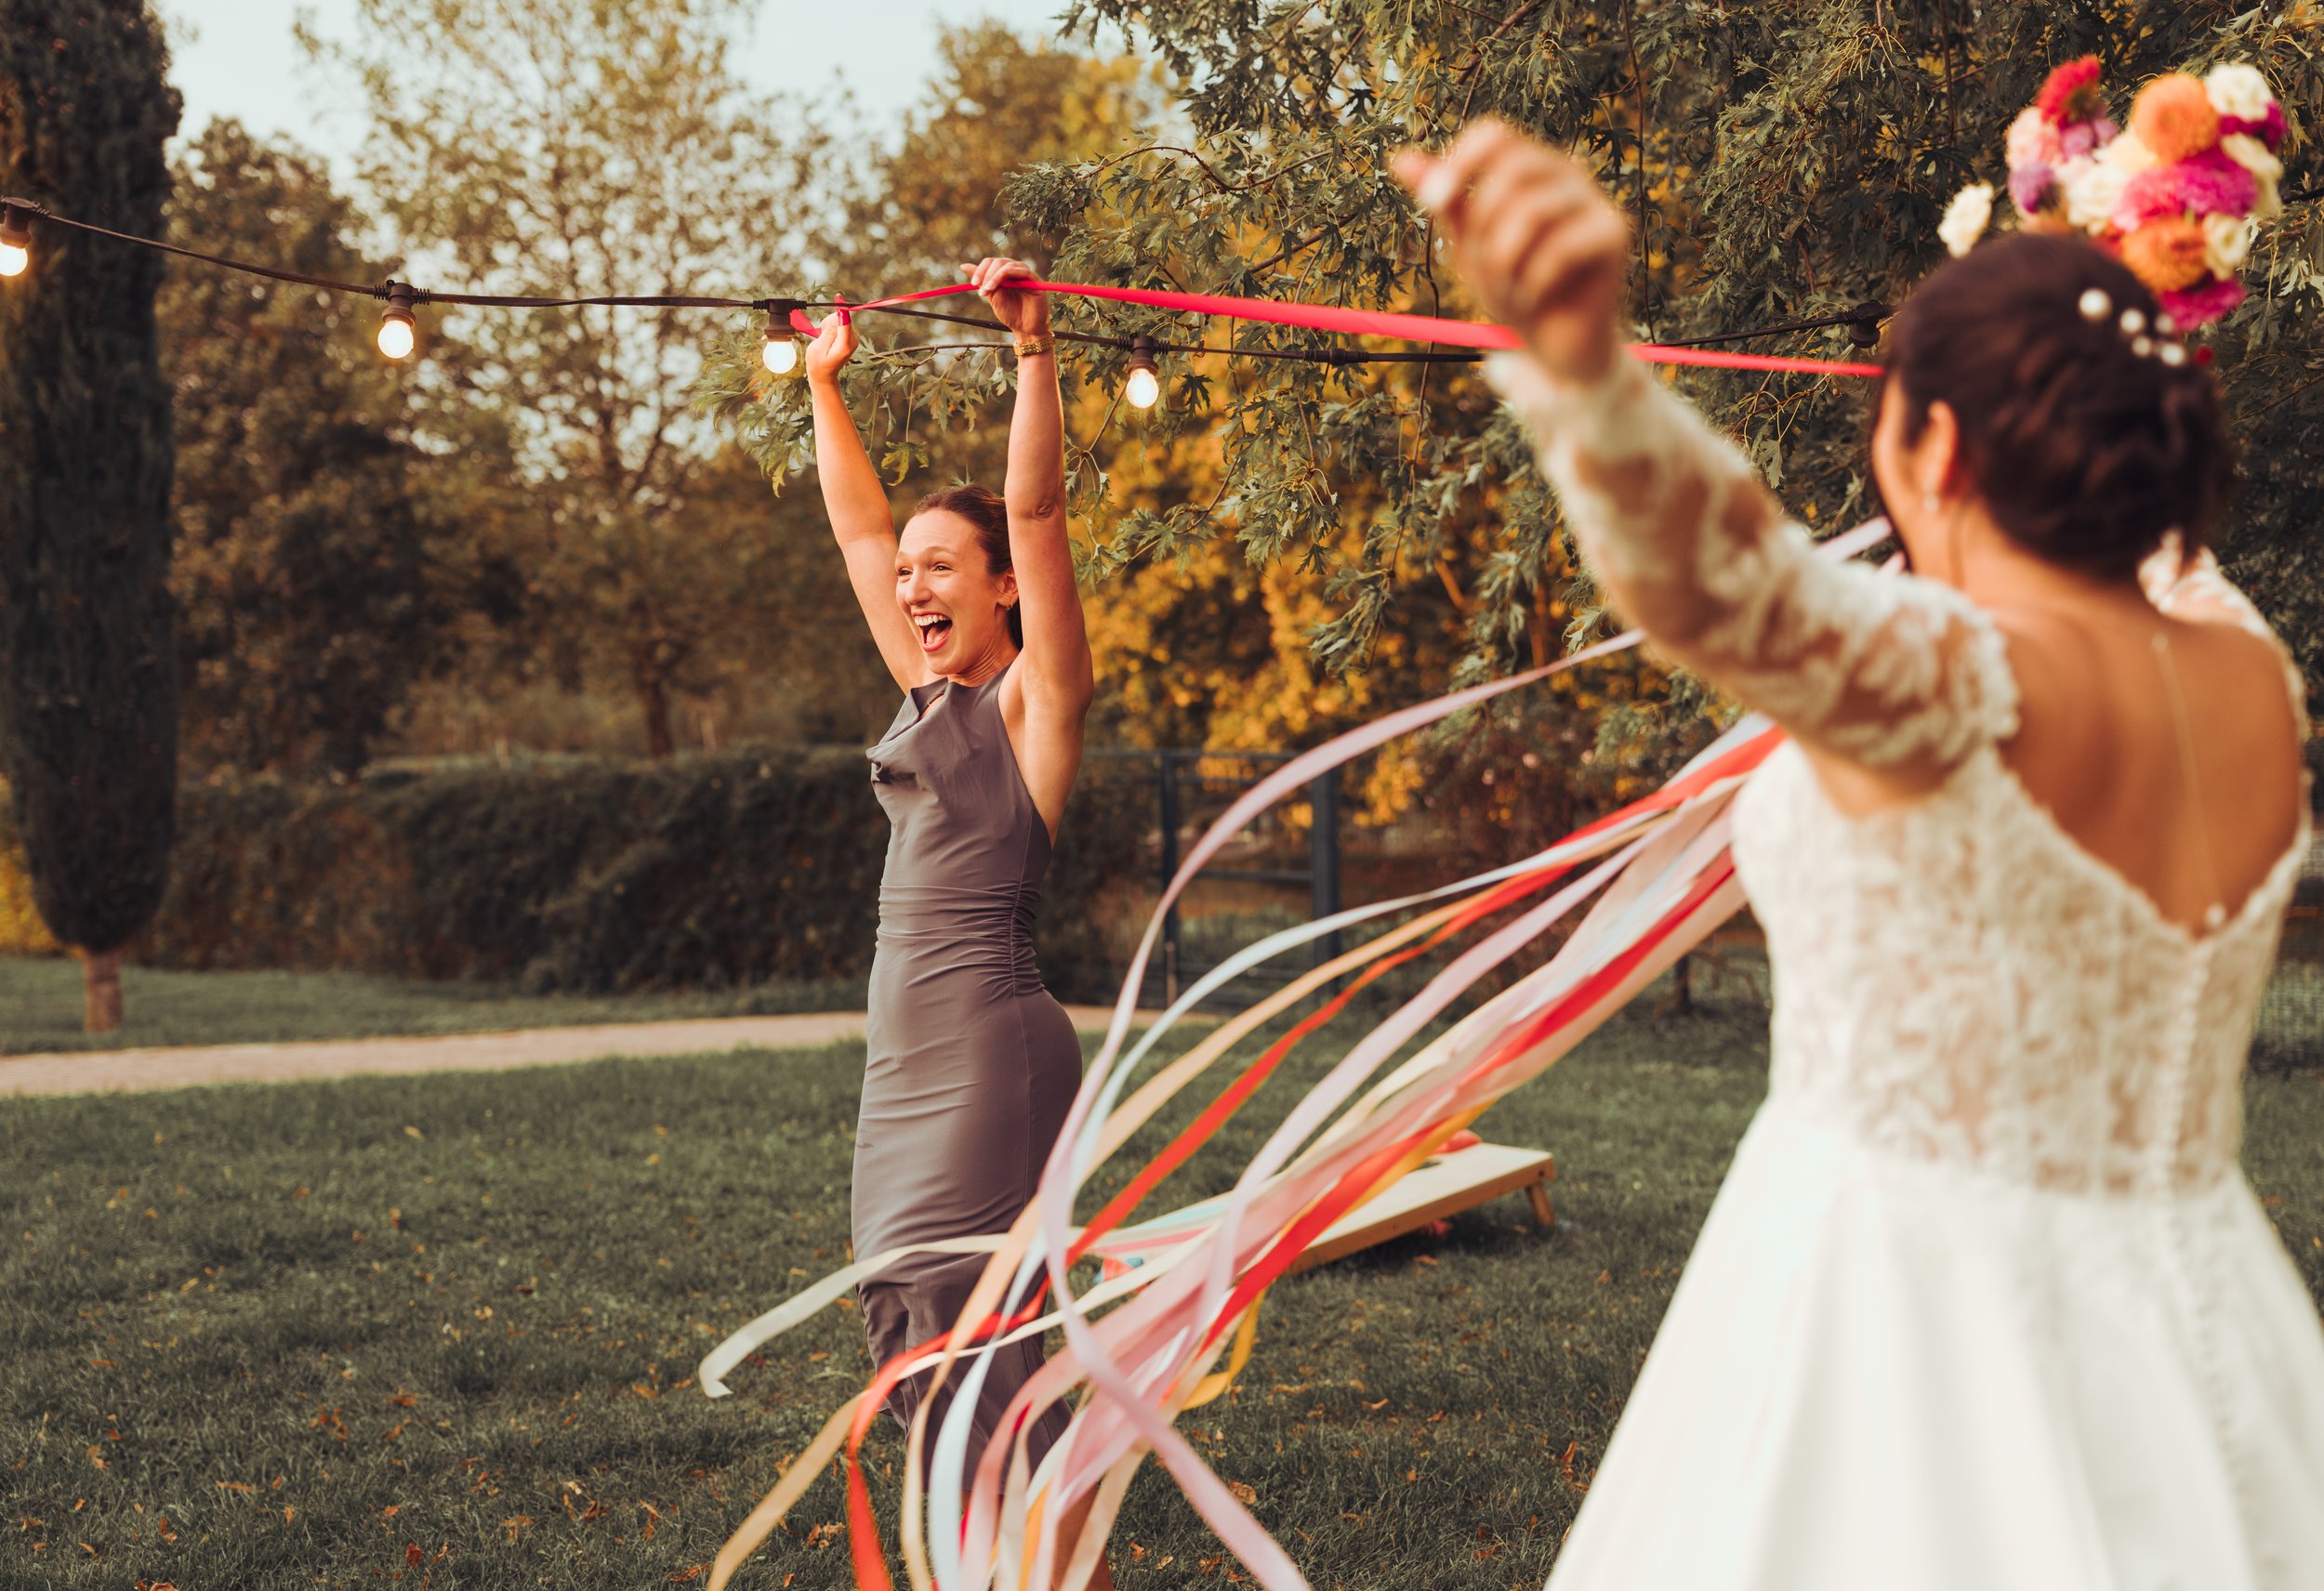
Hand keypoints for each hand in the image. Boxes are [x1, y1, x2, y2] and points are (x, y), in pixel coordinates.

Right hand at [804, 302, 856, 383]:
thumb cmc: (818, 364)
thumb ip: (828, 331)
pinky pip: (838, 323)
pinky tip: (827, 339)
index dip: (842, 308)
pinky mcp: (849, 336)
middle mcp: (852, 340)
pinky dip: (830, 327)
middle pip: (840, 318)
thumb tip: (836, 316)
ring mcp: (852, 338)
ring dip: (828, 325)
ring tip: (823, 340)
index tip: (839, 297)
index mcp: (844, 345)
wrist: (823, 375)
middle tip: (821, 337)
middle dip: (828, 322)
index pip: (845, 322)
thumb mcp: (818, 348)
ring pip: (838, 320)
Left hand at [965, 256, 1049, 338]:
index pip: (991, 262)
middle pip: (998, 262)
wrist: (1025, 329)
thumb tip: (963, 266)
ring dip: (994, 276)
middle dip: (986, 274)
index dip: (980, 270)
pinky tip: (998, 287)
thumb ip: (981, 281)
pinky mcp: (1034, 280)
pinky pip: (1021, 271)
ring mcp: (1025, 274)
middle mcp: (1015, 270)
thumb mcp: (992, 296)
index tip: (973, 284)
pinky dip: (1006, 276)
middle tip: (980, 290)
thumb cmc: (1010, 313)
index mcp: (1005, 273)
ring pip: (1007, 265)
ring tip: (987, 290)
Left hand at [1392, 120, 1628, 385]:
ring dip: (1503, 262)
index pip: (1495, 134)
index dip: (1459, 161)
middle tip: (1483, 272)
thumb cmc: (1514, 288)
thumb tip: (1399, 158)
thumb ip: (1445, 201)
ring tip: (1507, 291)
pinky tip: (1534, 302)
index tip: (1431, 202)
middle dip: (1482, 228)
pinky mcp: (1614, 234)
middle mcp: (1568, 174)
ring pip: (1532, 212)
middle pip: (1511, 171)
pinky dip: (1532, 284)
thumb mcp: (1469, 243)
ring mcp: (1596, 201)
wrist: (1554, 346)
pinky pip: (1559, 249)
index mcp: (1532, 168)